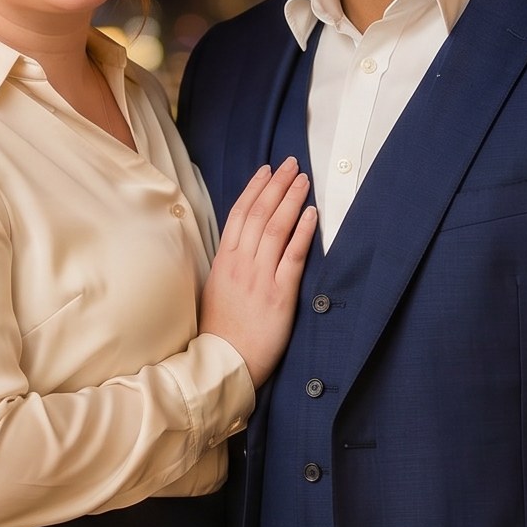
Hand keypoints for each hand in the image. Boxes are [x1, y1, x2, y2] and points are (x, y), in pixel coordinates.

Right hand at [200, 159, 316, 386]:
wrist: (225, 363)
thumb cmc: (221, 332)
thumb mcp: (215, 290)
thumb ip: (227, 265)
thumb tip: (240, 245)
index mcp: (222, 261)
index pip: (238, 214)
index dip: (254, 189)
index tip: (267, 170)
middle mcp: (240, 264)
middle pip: (259, 213)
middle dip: (277, 185)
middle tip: (291, 164)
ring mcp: (259, 277)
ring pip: (275, 228)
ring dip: (291, 199)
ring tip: (303, 180)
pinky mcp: (279, 294)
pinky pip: (292, 255)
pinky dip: (302, 231)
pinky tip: (311, 214)